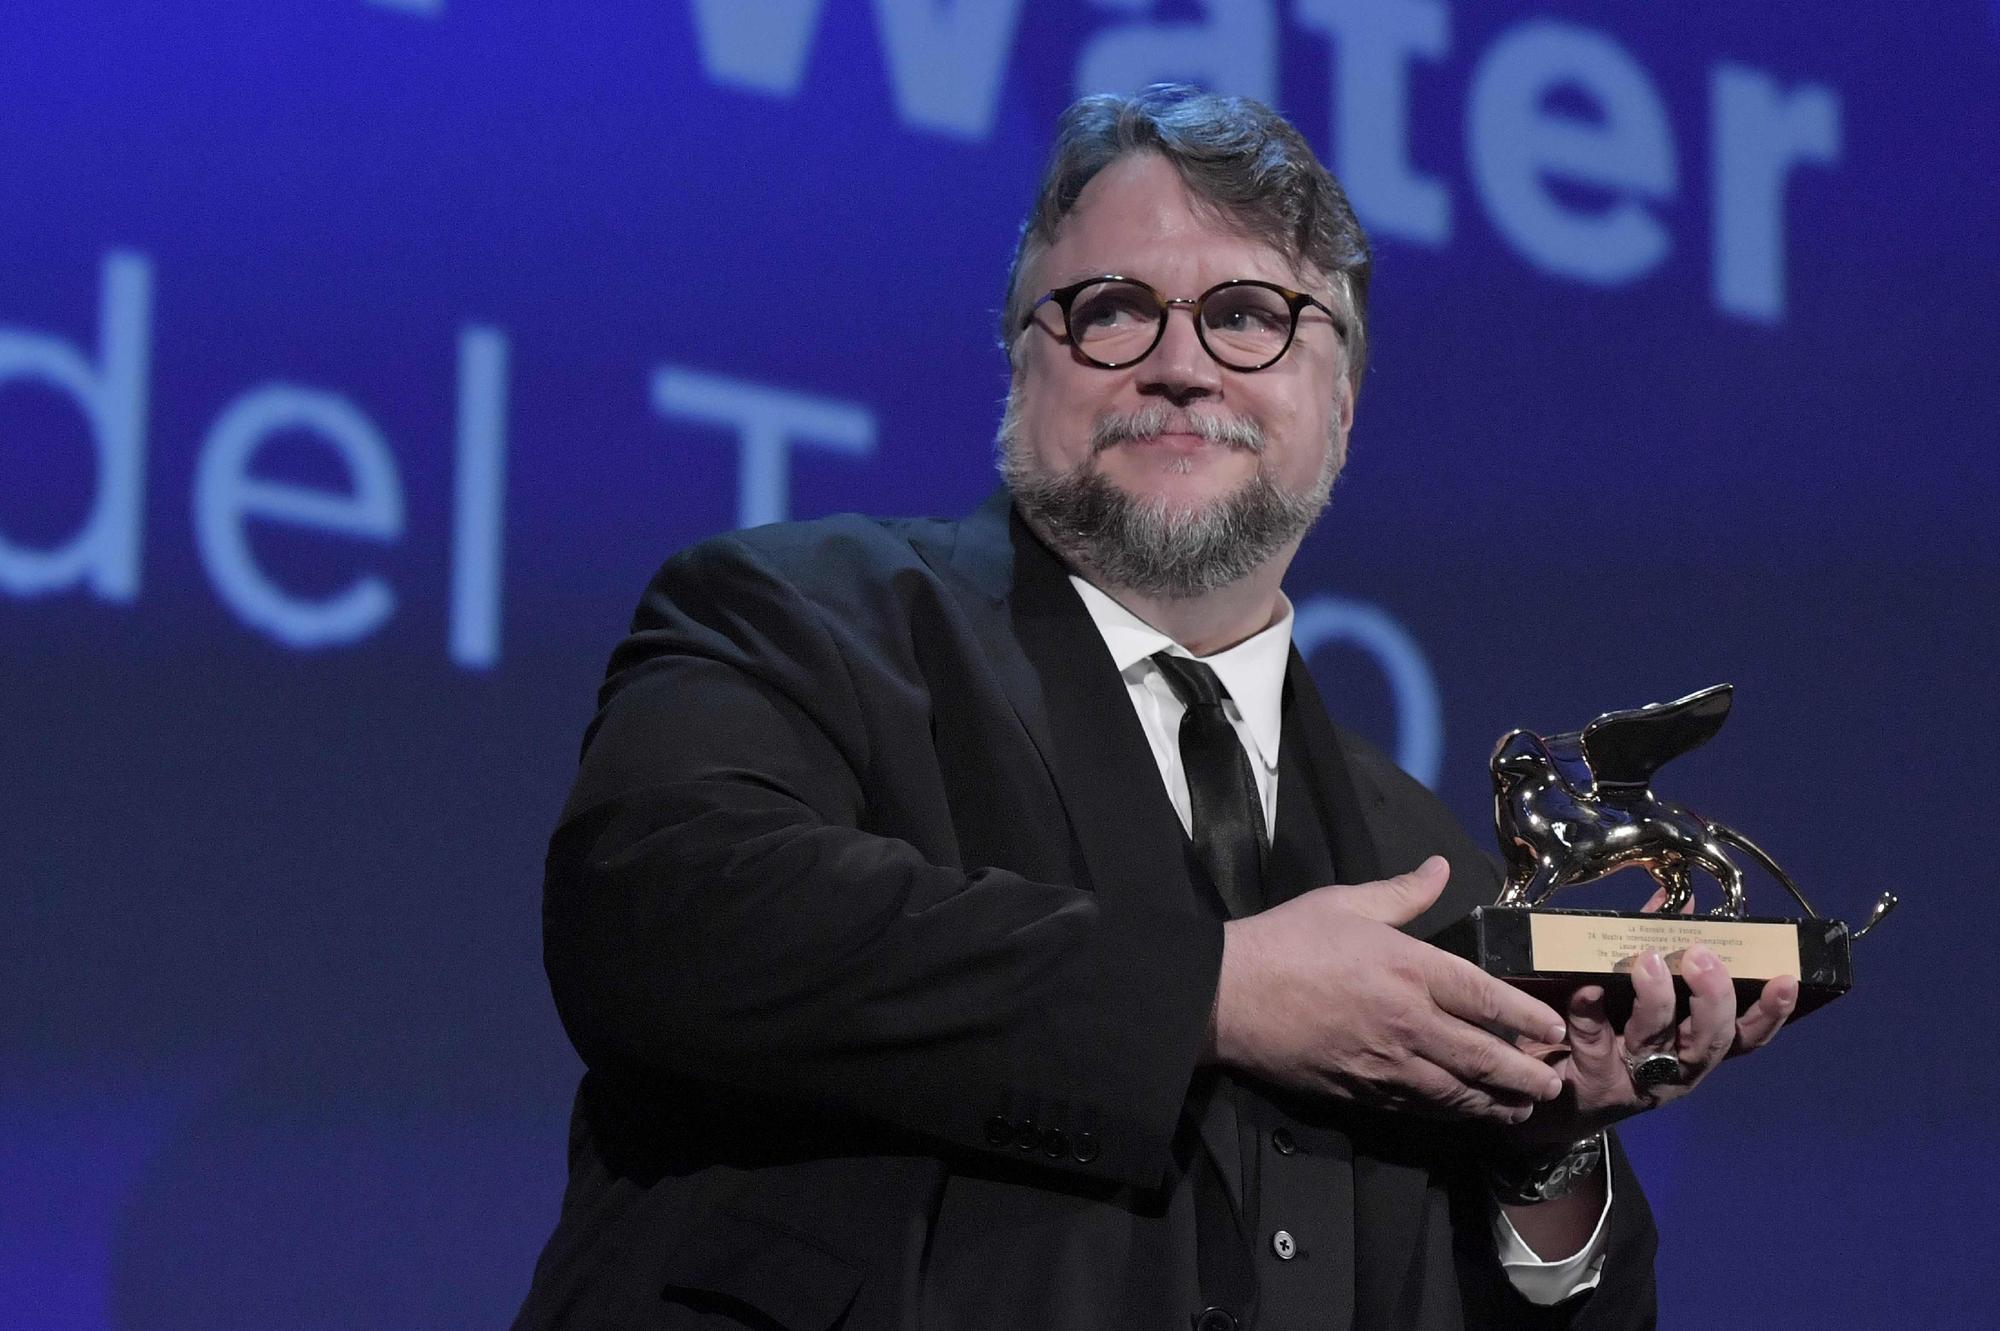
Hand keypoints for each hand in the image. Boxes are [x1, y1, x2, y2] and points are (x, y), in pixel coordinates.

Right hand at [1211, 856, 1570, 1123]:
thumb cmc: (1285, 941)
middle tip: (1553, 1082)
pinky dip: (1450, 1113)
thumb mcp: (1345, 903)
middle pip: (1483, 1055)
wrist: (1227, 997)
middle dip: (1525, 1072)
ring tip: (1522, 1107)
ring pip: (1457, 1091)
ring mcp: (1385, 1063)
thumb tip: (1441, 868)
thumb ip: (1402, 892)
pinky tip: (1465, 1113)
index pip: (1486, 998)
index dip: (1527, 1017)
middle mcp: (1408, 1021)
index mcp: (1409, 967)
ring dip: (1496, 1102)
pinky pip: (1419, 1107)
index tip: (1554, 1029)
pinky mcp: (1360, 1090)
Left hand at [1511, 941, 1798, 1148]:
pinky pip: (1593, 1043)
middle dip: (1712, 999)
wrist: (1543, 1097)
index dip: (1770, 1013)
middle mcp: (1674, 1071)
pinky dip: (1590, 1014)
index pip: (1745, 1036)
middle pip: (1709, 1042)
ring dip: (1656, 1001)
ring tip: (1648, 963)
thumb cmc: (1599, 1037)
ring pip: (1657, 1044)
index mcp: (1692, 1049)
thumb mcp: (1634, 998)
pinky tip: (1585, 989)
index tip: (1786, 979)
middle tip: (1702, 957)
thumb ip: (1656, 949)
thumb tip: (1675, 902)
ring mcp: (1634, 1080)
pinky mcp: (1590, 1080)